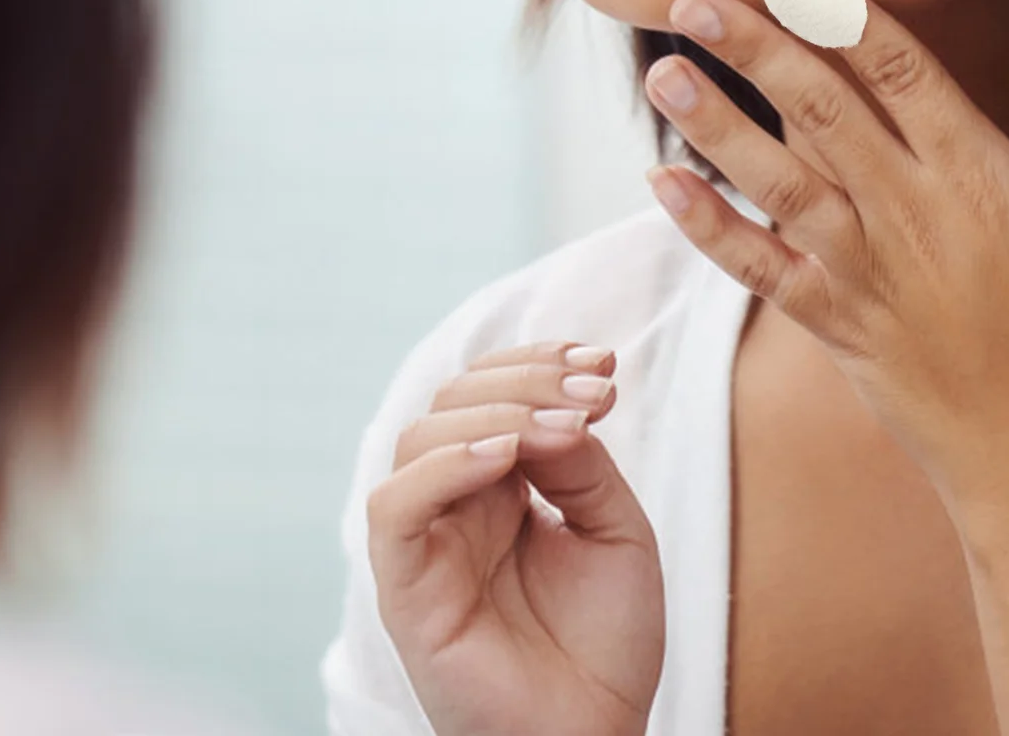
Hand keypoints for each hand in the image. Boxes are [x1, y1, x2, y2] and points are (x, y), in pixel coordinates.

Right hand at [366, 341, 664, 735]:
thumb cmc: (605, 646)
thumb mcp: (614, 527)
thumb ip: (581, 461)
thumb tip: (555, 410)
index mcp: (501, 483)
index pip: (492, 389)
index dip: (540, 363)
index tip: (605, 363)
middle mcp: (456, 503)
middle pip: (456, 399)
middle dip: (530, 381)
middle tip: (598, 394)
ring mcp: (427, 542)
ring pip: (420, 436)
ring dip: (497, 414)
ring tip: (567, 427)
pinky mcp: (406, 588)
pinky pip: (394, 508)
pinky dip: (445, 467)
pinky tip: (507, 459)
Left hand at [643, 0, 1008, 518]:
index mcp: (980, 182)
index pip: (903, 73)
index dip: (843, 12)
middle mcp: (911, 217)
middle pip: (822, 111)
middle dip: (755, 48)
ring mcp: (866, 274)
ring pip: (779, 182)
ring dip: (716, 126)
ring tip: (663, 74)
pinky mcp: (837, 327)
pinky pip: (762, 270)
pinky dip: (710, 230)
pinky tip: (663, 186)